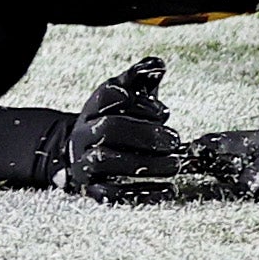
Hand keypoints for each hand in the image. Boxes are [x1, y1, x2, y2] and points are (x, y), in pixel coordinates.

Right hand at [49, 57, 192, 200]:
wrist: (84, 152)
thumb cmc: (116, 119)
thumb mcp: (127, 96)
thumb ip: (141, 78)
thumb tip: (157, 65)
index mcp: (94, 106)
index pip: (110, 95)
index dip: (139, 102)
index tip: (165, 112)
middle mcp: (84, 132)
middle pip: (109, 129)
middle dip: (145, 134)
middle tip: (175, 141)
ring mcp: (84, 161)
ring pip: (106, 161)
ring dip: (144, 164)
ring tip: (175, 165)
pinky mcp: (91, 188)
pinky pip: (111, 193)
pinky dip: (141, 194)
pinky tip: (167, 191)